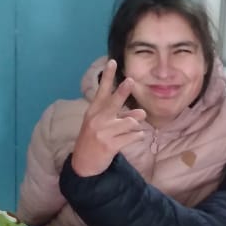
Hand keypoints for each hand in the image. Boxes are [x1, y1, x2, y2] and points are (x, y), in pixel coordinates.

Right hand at [69, 59, 146, 176]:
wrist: (84, 164)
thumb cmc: (95, 139)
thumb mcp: (101, 124)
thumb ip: (119, 116)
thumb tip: (141, 113)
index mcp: (93, 111)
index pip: (101, 91)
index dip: (108, 77)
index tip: (112, 62)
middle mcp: (97, 120)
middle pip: (113, 103)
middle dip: (122, 91)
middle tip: (131, 81)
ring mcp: (103, 132)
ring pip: (129, 122)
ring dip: (136, 124)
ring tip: (136, 127)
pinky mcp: (110, 145)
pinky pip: (132, 137)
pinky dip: (138, 136)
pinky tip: (137, 136)